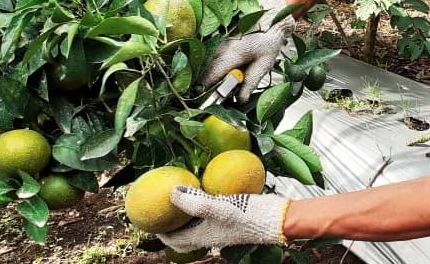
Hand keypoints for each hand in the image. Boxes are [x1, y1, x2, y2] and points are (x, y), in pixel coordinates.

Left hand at [158, 187, 290, 251]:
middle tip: (165, 210)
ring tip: (182, 197)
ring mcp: (224, 227)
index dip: (162, 232)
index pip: (176, 240)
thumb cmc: (250, 216)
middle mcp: (212, 234)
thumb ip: (195, 202)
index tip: (151, 219)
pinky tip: (208, 189)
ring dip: (188, 215)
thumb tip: (171, 193)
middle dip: (173, 226)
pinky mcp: (234, 218)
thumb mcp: (220, 207)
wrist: (278, 219)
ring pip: (198, 225)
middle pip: (185, 235)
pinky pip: (212, 214)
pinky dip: (204, 206)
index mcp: (204, 236)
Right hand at [202, 0, 295, 99]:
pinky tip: (230, 72)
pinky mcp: (221, 43)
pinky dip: (218, 69)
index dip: (206, 89)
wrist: (270, 20)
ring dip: (215, 77)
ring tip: (228, 84)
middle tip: (220, 97)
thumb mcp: (264, 65)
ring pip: (210, 65)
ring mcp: (219, 44)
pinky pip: (214, 60)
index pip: (211, 75)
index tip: (206, 101)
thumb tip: (239, 100)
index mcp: (232, 54)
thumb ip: (250, 82)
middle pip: (208, 72)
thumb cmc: (268, 42)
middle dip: (211, 86)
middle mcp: (221, 48)